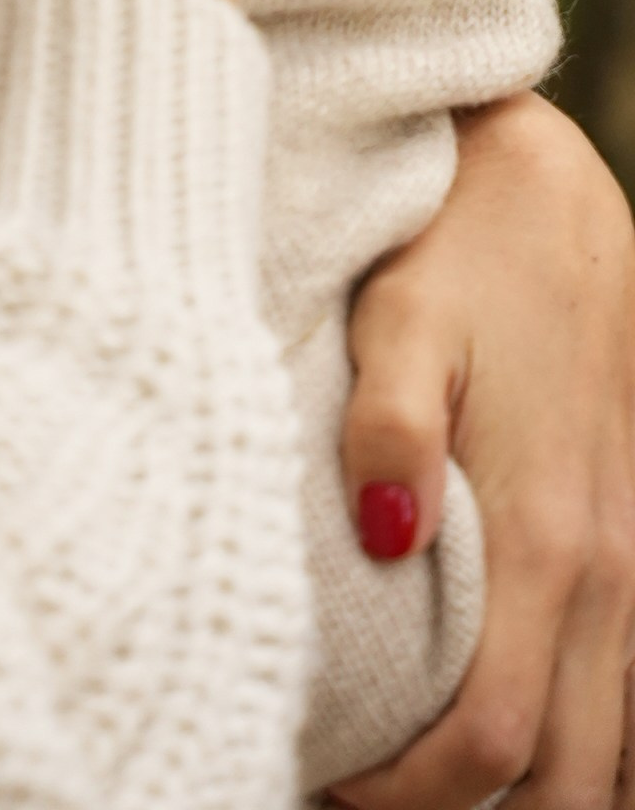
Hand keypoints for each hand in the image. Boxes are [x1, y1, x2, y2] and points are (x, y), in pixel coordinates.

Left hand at [330, 93, 634, 809]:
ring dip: (536, 787)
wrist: (545, 187)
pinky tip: (512, 734)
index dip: (415, 795)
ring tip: (425, 779)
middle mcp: (611, 569)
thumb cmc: (455, 249)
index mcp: (548, 537)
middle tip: (364, 794)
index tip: (331, 788)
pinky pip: (630, 690)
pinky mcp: (633, 537)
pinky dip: (582, 739)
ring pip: (611, 747)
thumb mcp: (401, 318)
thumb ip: (390, 427)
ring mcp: (634, 559)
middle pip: (569, 779)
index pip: (496, 740)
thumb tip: (385, 541)